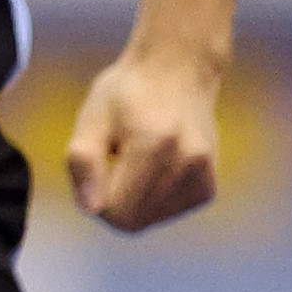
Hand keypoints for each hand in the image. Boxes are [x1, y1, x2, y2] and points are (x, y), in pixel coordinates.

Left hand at [66, 45, 221, 231]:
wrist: (179, 70)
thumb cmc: (127, 93)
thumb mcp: (92, 117)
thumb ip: (83, 162)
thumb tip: (91, 209)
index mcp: (153, 145)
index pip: (116, 211)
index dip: (96, 201)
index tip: (96, 171)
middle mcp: (186, 162)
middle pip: (134, 221)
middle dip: (114, 202)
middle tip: (113, 164)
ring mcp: (203, 176)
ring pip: (151, 220)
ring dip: (135, 201)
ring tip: (137, 160)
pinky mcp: (208, 187)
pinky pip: (168, 213)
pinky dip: (154, 200)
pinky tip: (155, 168)